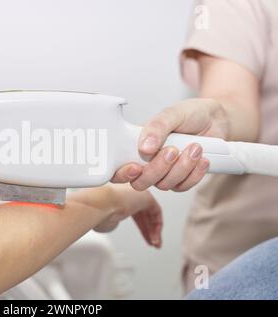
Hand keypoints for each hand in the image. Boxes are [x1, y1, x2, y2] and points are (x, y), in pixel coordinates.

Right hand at [94, 184, 162, 247]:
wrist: (100, 204)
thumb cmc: (97, 210)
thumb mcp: (104, 218)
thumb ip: (111, 219)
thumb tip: (112, 224)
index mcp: (120, 196)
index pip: (135, 213)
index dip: (141, 227)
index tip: (143, 237)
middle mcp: (130, 193)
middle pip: (144, 214)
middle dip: (148, 231)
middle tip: (151, 242)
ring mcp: (138, 193)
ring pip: (151, 214)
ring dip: (153, 231)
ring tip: (154, 244)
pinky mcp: (146, 196)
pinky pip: (156, 212)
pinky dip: (157, 225)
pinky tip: (155, 236)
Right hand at [112, 98, 228, 191]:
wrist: (216, 119)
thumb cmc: (190, 114)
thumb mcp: (172, 113)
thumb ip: (156, 127)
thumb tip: (144, 147)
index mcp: (136, 145)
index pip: (118, 167)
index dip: (121, 173)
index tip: (134, 167)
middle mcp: (146, 162)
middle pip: (140, 182)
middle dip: (157, 169)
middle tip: (173, 150)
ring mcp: (164, 173)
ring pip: (164, 185)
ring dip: (182, 168)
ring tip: (195, 147)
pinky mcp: (181, 179)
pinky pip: (183, 187)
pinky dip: (194, 174)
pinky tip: (202, 159)